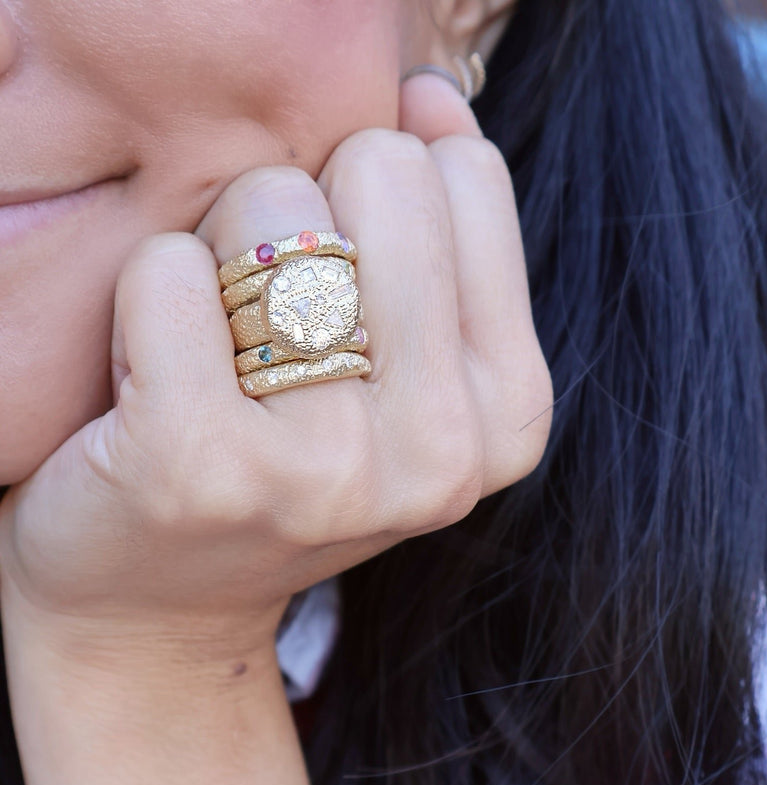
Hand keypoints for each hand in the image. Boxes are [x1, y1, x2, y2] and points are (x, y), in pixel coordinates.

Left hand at [0, 74, 551, 653]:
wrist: (163, 601)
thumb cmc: (288, 466)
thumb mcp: (410, 371)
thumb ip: (445, 236)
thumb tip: (436, 97)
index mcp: (510, 411)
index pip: (463, 175)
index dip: (381, 196)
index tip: (349, 274)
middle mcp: (440, 447)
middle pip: (377, 170)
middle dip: (310, 211)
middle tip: (275, 307)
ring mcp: (327, 468)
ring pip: (272, 206)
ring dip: (226, 250)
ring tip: (222, 347)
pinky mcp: (200, 467)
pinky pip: (168, 270)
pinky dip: (151, 291)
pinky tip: (156, 370)